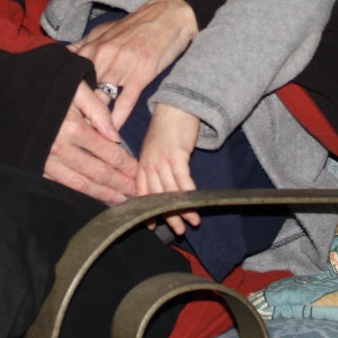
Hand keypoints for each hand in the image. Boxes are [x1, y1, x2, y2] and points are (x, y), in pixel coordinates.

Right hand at [42, 82, 138, 204]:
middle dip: (120, 183)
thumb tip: (115, 136)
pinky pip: (63, 184)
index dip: (127, 165)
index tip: (138, 172)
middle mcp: (61, 148)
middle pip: (99, 172)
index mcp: (73, 128)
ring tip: (120, 200)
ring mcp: (47, 160)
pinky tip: (93, 196)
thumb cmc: (47, 86)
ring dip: (103, 193)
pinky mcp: (36, 166)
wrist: (8, 94)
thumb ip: (97, 109)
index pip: (109, 153)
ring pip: (82, 184)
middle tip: (137, 193)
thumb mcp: (75, 87)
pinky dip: (81, 192)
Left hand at [69, 0, 196, 128]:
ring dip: (96, 122)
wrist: (168, 15)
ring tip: (91, 141)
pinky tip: (113, 134)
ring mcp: (120, 66)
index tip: (62, 118)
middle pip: (82, 94)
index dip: (66, 101)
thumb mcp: (104, 31)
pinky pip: (124, 103)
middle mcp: (101, 57)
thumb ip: (84, 46)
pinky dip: (117, 120)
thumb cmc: (136, 25)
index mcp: (90, 48)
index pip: (71, 81)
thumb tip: (65, 57)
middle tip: (73, 136)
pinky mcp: (140, 74)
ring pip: (101, 101)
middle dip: (77, 115)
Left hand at [138, 104, 202, 234]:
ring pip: (171, 190)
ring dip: (182, 208)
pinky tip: (195, 202)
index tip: (152, 226)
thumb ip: (154, 168)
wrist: (176, 107)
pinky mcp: (176, 153)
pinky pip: (182, 177)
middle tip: (178, 231)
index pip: (141, 192)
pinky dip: (188, 192)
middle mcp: (148, 163)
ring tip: (192, 222)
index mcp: (142, 164)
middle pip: (157, 196)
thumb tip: (161, 190)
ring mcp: (161, 159)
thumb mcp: (154, 150)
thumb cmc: (167, 130)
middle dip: (168, 215)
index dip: (146, 210)